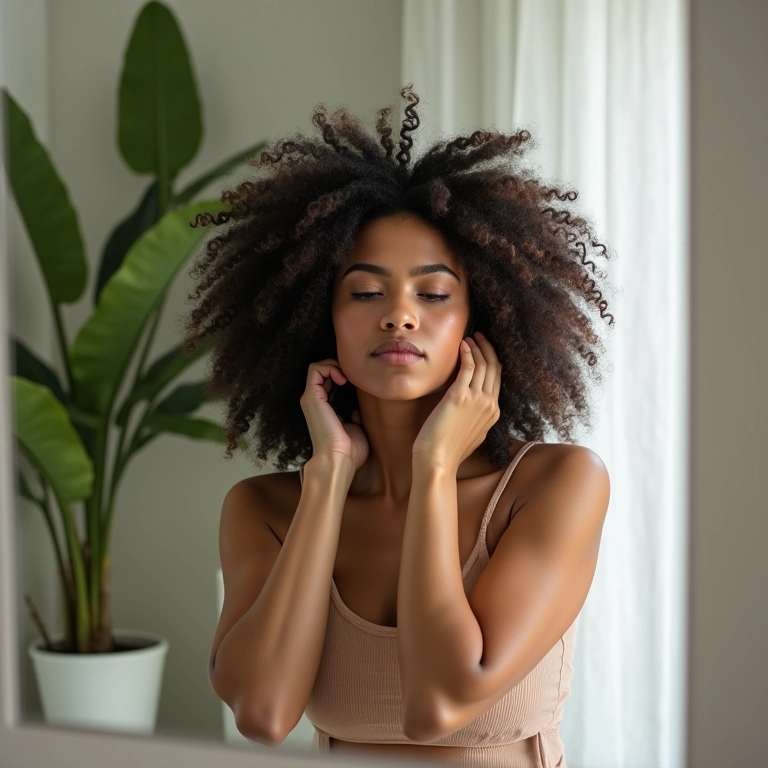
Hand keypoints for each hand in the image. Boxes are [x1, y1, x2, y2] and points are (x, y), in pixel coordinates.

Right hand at [300, 358, 369, 471]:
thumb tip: (357, 411)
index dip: (343, 376)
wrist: (339, 459)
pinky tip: (343, 379)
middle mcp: (315, 402)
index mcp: (325, 409)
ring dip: (335, 365)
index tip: (358, 383)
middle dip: (340, 368)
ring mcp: (311, 398)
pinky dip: (330, 367)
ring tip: (347, 377)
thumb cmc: (350, 451)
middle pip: (322, 372)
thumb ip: (355, 418)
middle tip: (354, 378)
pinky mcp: (311, 396)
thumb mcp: (356, 429)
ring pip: (317, 367)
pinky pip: (315, 369)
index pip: (329, 382)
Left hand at [411, 332, 501, 469]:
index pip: (498, 379)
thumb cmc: (448, 451)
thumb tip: (471, 405)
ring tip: (469, 337)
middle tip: (479, 336)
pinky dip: (467, 353)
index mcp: (494, 413)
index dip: (492, 360)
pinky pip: (468, 368)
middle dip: (488, 348)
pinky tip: (462, 345)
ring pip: (484, 365)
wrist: (438, 461)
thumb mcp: (472, 434)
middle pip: (494, 368)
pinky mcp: (460, 396)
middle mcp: (490, 404)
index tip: (484, 348)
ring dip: (478, 347)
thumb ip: (476, 418)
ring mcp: (477, 400)